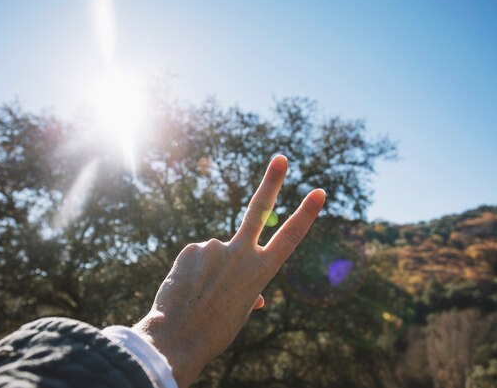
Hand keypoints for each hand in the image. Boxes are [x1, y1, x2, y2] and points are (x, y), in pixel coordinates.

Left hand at [133, 155, 325, 386]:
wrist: (178, 338)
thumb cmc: (214, 330)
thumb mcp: (241, 312)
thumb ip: (250, 292)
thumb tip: (258, 297)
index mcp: (261, 273)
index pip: (290, 238)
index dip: (306, 214)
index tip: (319, 192)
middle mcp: (241, 254)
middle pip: (260, 210)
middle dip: (272, 182)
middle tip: (280, 159)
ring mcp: (216, 248)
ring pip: (214, 253)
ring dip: (206, 271)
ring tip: (198, 295)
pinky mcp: (193, 248)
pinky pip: (194, 257)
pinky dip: (190, 271)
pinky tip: (186, 288)